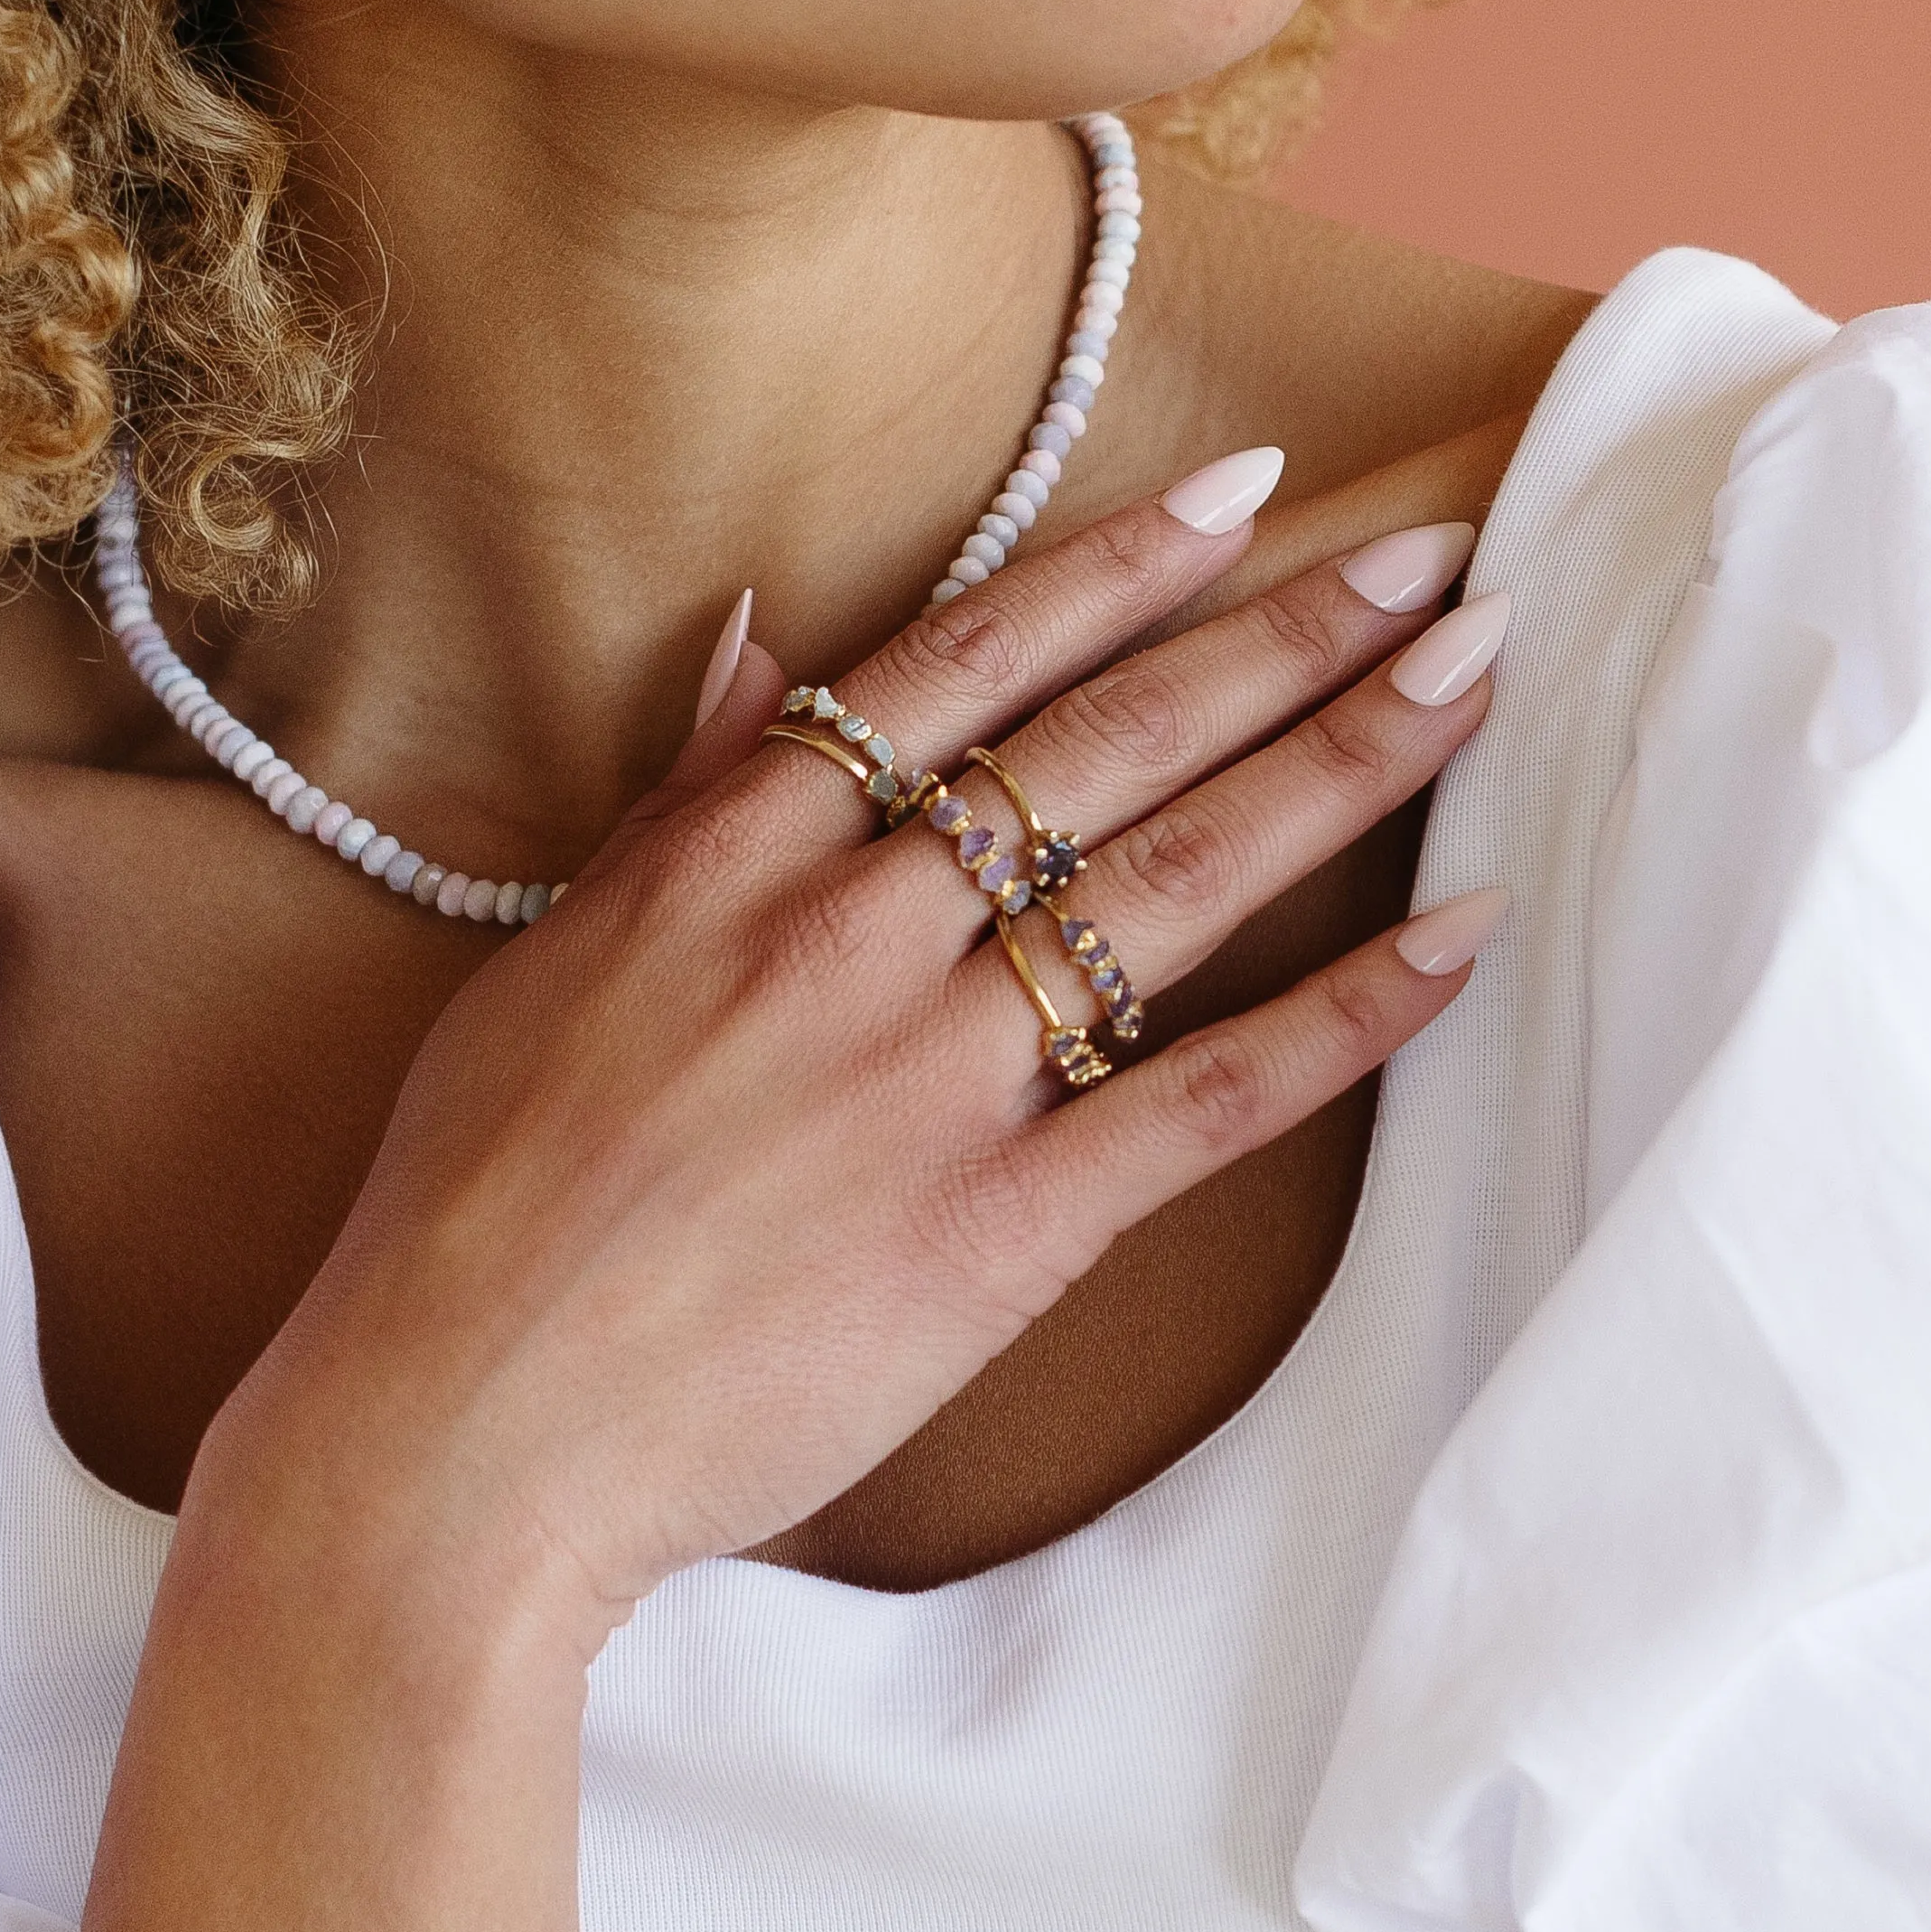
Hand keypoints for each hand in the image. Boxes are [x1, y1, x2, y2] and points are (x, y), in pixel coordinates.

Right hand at [202, 456, 1512, 1650]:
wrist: (455, 1435)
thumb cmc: (467, 1213)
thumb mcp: (545, 963)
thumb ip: (676, 802)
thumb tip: (757, 644)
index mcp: (727, 861)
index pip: (962, 665)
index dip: (1121, 569)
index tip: (1248, 496)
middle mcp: (846, 935)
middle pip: (1106, 744)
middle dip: (1283, 636)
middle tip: (1433, 560)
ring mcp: (930, 1079)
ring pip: (1177, 881)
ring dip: (1342, 762)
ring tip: (1475, 676)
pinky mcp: (995, 1230)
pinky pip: (1207, 1100)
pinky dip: (1346, 1018)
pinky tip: (1460, 938)